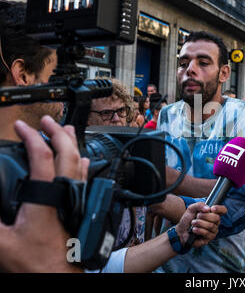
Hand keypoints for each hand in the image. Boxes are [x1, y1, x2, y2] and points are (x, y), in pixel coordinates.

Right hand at [0, 116, 87, 271]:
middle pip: (69, 154)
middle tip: (47, 120)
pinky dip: (81, 162)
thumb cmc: (36, 263)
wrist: (59, 277)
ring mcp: (76, 200)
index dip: (31, 138)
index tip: (20, 126)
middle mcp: (66, 194)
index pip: (42, 158)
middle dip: (58, 133)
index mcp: (47, 198)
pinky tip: (82, 159)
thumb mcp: (1, 242)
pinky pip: (84, 178)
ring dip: (72, 143)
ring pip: (80, 163)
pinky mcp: (80, 207)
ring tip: (66, 130)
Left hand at [176, 202, 226, 247]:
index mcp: (213, 214)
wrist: (181, 230)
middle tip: (197, 216)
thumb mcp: (191, 209)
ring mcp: (213, 231)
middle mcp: (215, 222)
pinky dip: (199, 230)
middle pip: (217, 218)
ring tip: (193, 223)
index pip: (223, 210)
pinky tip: (194, 229)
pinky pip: (207, 233)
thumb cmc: (188, 219)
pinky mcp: (209, 238)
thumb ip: (199, 205)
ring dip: (200, 223)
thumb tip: (208, 209)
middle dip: (204, 216)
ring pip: (211, 226)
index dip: (219, 209)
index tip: (212, 208)